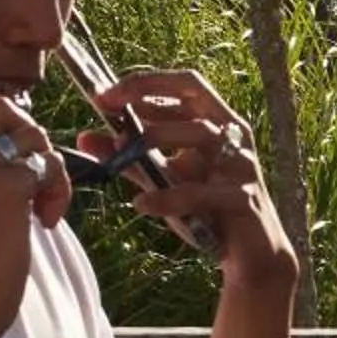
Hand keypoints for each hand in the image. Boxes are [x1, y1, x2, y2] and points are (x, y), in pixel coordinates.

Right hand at [0, 78, 63, 337]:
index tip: (4, 155)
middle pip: (4, 109)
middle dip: (30, 142)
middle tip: (30, 181)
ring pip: (32, 134)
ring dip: (48, 168)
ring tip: (37, 204)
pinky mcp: (1, 187)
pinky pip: (48, 166)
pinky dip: (58, 191)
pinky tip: (44, 222)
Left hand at [87, 68, 299, 291]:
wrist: (251, 255)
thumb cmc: (208, 209)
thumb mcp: (164, 178)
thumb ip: (130, 158)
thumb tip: (86, 138)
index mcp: (218, 123)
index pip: (185, 84)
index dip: (146, 82)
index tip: (106, 94)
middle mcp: (234, 138)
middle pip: (193, 99)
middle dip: (146, 98)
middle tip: (107, 111)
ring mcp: (242, 167)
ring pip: (202, 136)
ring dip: (158, 138)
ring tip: (122, 154)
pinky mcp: (244, 200)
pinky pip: (202, 192)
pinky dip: (168, 197)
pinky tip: (140, 204)